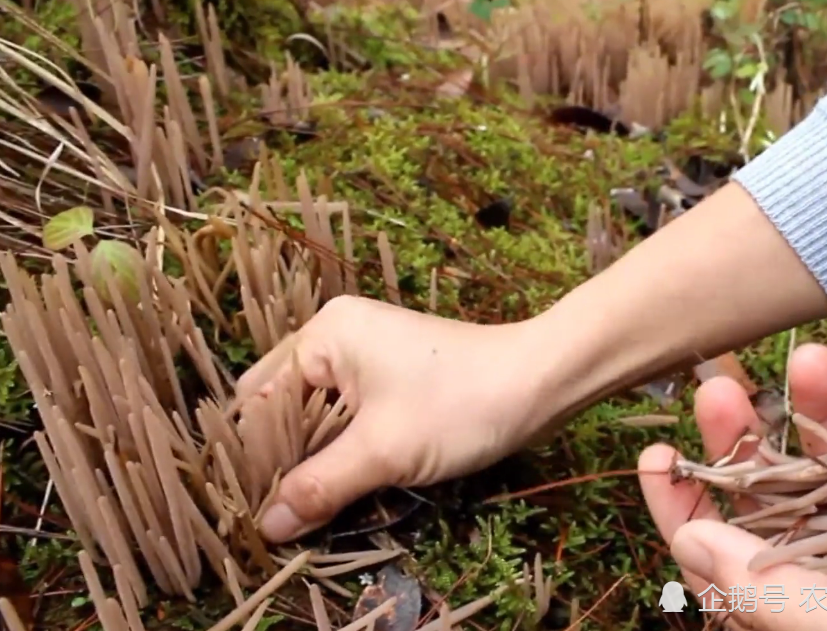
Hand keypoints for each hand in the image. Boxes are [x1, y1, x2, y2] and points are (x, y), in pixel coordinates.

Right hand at [236, 296, 550, 542]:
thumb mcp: (383, 451)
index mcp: (326, 335)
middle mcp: (338, 336)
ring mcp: (365, 356)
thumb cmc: (458, 405)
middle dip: (285, 460)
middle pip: (286, 406)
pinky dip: (344, 450)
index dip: (255, 456)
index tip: (253, 509)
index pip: (261, 398)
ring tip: (306, 508)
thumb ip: (320, 487)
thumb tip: (267, 527)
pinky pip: (349, 416)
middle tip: (279, 516)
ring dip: (316, 460)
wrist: (539, 383)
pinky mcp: (390, 378)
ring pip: (319, 416)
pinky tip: (340, 486)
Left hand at [639, 334, 826, 629]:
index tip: (654, 456)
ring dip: (820, 400)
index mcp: (794, 594)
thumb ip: (757, 591)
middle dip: (740, 434)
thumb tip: (688, 541)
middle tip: (712, 388)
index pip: (717, 548)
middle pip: (769, 485)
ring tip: (803, 359)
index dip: (681, 503)